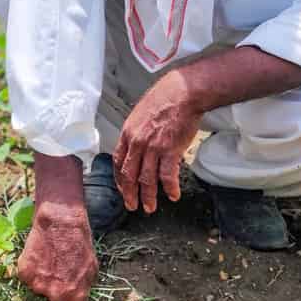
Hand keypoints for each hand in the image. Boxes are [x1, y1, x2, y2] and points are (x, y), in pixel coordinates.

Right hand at [17, 200, 97, 300]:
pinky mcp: (24, 273)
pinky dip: (31, 269)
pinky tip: (38, 255)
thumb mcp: (91, 266)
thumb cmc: (79, 242)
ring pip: (39, 289)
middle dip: (56, 289)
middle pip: (54, 300)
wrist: (60, 221)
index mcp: (75, 296)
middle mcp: (56, 295)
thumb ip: (84, 287)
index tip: (68, 294)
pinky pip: (27, 278)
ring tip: (48, 259)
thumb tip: (79, 296)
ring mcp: (38, 285)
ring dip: (42, 279)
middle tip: (57, 270)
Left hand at [112, 69, 202, 213]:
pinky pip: (167, 176)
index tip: (122, 188)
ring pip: (146, 180)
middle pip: (129, 175)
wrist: (181, 94)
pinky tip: (173, 195)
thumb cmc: (164, 99)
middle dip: (130, 194)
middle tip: (132, 206)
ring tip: (150, 207)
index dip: (119, 179)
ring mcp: (153, 148)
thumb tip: (137, 144)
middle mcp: (137, 142)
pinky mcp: (170, 151)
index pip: (118, 161)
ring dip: (148, 197)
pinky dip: (170, 188)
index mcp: (128, 133)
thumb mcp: (141, 114)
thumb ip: (137, 131)